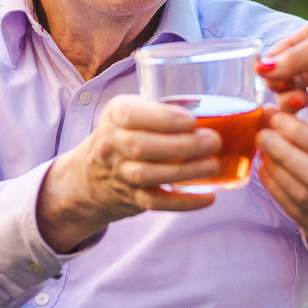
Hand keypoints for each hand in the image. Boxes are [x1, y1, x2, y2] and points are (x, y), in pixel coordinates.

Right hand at [36, 96, 221, 251]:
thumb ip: (162, 107)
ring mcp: (120, 174)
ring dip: (184, 171)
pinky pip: (156, 203)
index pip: (131, 114)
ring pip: (148, 175)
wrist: (90, 176)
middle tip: (214, 141)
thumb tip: (217, 104)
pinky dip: (183, 202)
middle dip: (180, 145)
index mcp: (115, 115)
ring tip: (214, 165)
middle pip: (141, 146)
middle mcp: (112, 144)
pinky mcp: (132, 198)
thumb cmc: (126, 134)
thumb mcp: (132, 111)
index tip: (191, 121)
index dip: (162, 118)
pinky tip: (209, 197)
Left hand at [256, 110, 307, 253]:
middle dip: (285, 153)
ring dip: (278, 172)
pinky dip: (276, 189)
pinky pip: (294, 211)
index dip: (301, 134)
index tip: (277, 120)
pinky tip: (266, 172)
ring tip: (263, 153)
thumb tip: (271, 113)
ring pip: (303, 195)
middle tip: (262, 136)